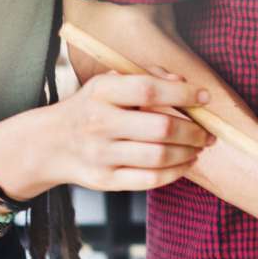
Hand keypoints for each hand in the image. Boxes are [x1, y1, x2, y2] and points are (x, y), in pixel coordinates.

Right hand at [26, 72, 214, 196]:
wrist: (50, 143)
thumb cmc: (91, 110)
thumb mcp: (107, 86)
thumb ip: (144, 78)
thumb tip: (180, 81)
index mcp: (100, 93)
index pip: (147, 89)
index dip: (182, 93)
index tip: (205, 98)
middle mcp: (98, 123)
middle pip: (161, 127)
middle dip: (194, 130)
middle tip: (208, 132)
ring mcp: (101, 154)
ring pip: (160, 156)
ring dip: (189, 151)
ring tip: (200, 147)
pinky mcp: (105, 180)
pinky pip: (151, 179)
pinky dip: (177, 171)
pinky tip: (186, 162)